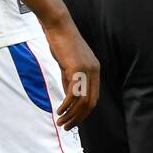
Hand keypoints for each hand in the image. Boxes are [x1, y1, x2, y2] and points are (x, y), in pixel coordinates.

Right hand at [41, 11, 100, 128]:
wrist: (58, 26)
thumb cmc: (60, 43)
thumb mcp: (67, 65)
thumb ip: (70, 81)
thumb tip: (69, 99)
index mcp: (94, 70)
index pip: (93, 97)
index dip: (84, 112)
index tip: (73, 121)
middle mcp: (94, 70)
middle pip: (91, 102)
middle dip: (79, 118)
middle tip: (67, 127)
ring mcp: (87, 69)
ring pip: (83, 101)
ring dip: (72, 115)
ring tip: (61, 122)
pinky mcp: (76, 68)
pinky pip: (73, 93)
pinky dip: (67, 105)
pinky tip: (59, 110)